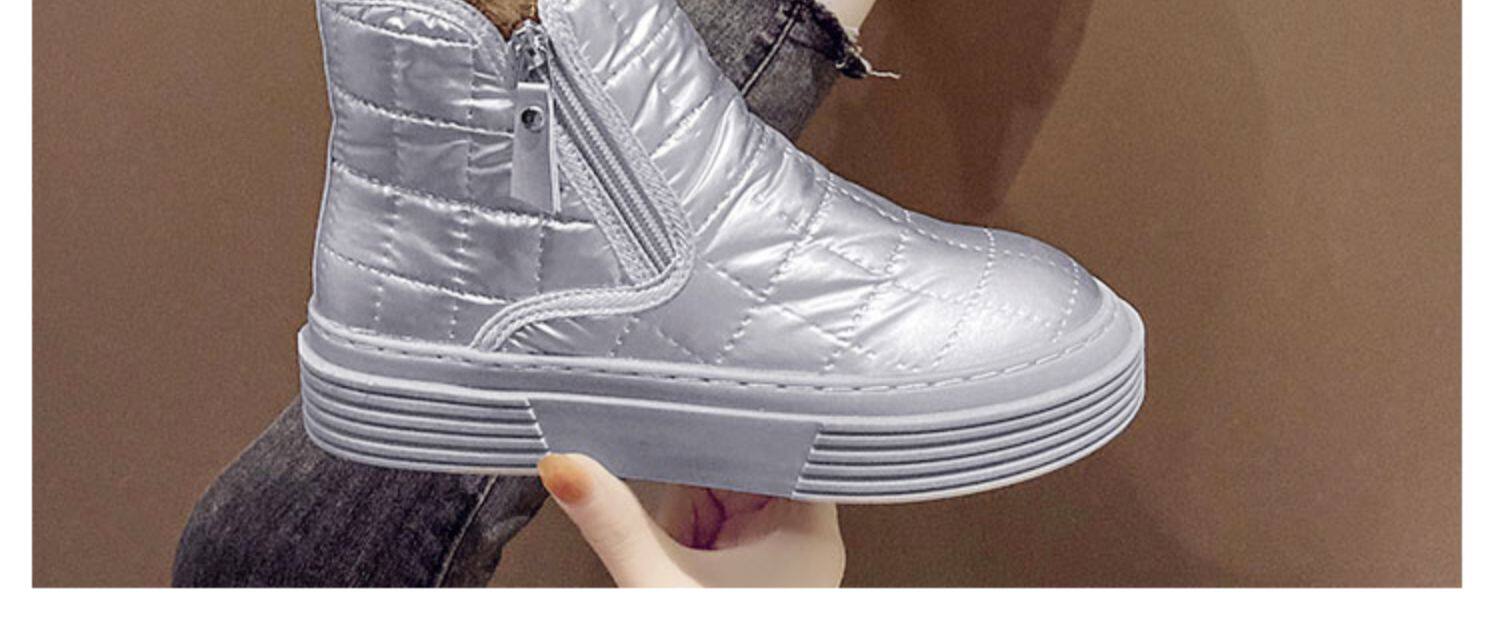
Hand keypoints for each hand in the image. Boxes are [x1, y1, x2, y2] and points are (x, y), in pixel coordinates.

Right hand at [537, 453, 844, 586]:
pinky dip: (686, 536)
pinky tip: (679, 561)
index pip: (764, 440)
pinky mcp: (753, 567)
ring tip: (676, 559)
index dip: (714, 427)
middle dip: (686, 488)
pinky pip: (713, 524)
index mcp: (809, 524)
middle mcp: (804, 531)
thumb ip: (612, 520)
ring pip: (717, 493)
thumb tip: (566, 466)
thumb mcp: (658, 583)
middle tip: (670, 522)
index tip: (670, 411)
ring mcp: (779, 550)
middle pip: (733, 465)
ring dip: (682, 518)